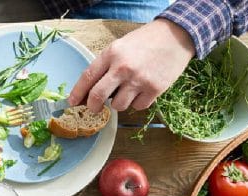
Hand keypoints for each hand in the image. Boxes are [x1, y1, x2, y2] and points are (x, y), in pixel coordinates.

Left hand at [68, 19, 194, 112]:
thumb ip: (105, 65)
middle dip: (92, 106)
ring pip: (118, 105)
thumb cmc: (145, 42)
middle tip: (94, 108)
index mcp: (112, 54)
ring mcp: (139, 79)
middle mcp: (123, 67)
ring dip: (119, 103)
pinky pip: (138, 107)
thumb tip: (90, 90)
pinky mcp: (155, 89)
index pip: (87, 77)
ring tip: (127, 91)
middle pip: (97, 97)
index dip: (77, 93)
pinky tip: (142, 91)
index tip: (72, 102)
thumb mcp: (120, 46)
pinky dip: (137, 103)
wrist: (176, 36)